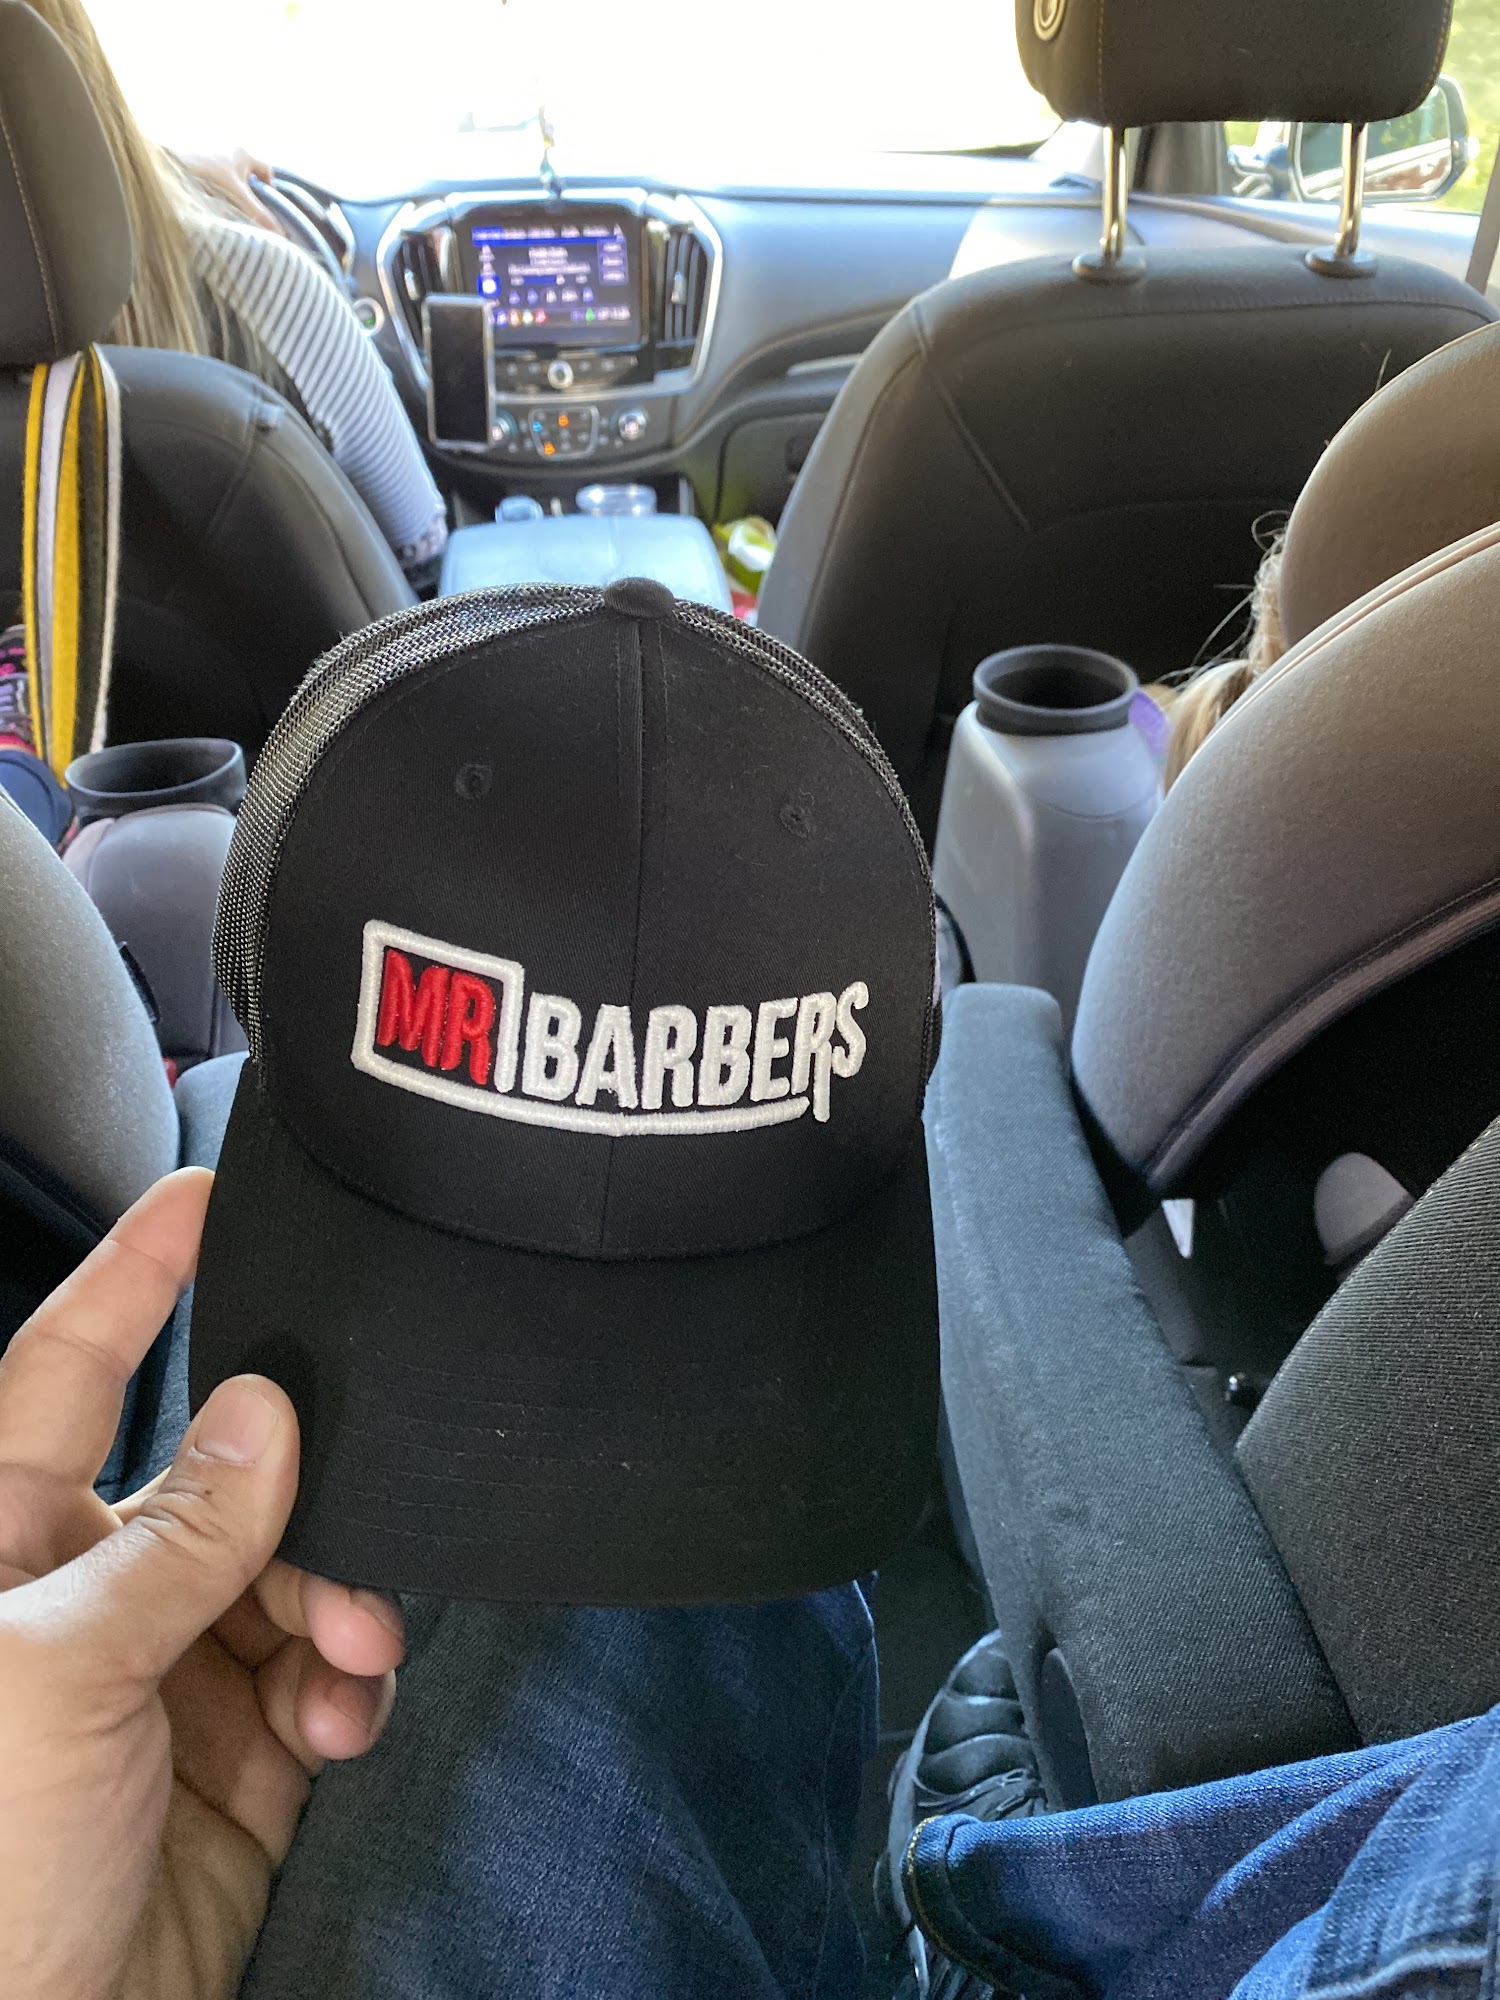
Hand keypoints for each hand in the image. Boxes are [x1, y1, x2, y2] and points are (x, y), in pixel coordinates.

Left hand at [0, 1168, 404, 1999]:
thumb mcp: (57, 1676)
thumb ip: (177, 1536)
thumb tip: (265, 1407)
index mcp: (2, 1543)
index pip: (68, 1369)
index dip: (134, 1274)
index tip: (208, 1188)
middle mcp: (84, 1590)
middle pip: (223, 1476)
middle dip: (304, 1494)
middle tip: (359, 1525)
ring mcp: (165, 1673)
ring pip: (292, 1571)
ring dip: (340, 1601)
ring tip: (347, 1659)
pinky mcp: (237, 1754)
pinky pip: (320, 1672)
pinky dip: (347, 1684)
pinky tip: (342, 1718)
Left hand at [178, 147, 282, 231]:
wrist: (167, 165)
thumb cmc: (207, 177)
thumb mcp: (238, 199)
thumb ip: (260, 217)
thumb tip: (281, 237)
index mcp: (243, 153)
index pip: (266, 170)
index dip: (270, 189)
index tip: (266, 207)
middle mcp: (228, 145)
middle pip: (246, 172)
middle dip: (247, 190)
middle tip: (244, 210)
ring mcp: (208, 148)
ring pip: (227, 172)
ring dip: (228, 188)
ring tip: (222, 206)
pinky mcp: (191, 154)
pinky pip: (209, 170)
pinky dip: (211, 183)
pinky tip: (203, 197)